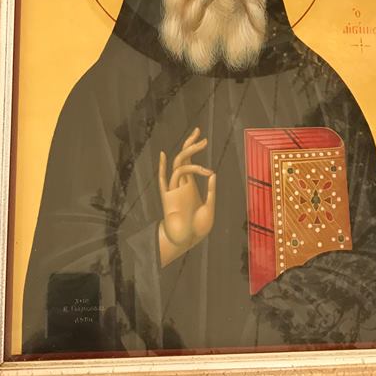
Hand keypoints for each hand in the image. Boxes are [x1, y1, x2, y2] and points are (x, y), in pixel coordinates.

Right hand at [158, 127, 215, 266]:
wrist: (186, 241)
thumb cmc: (198, 228)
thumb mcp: (210, 208)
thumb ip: (211, 192)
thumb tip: (213, 174)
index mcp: (191, 185)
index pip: (191, 161)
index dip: (194, 147)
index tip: (200, 136)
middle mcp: (182, 184)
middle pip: (183, 158)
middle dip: (191, 145)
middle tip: (200, 134)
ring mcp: (174, 189)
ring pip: (178, 165)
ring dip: (190, 155)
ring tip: (202, 148)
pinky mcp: (168, 196)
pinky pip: (164, 179)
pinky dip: (162, 167)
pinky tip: (164, 155)